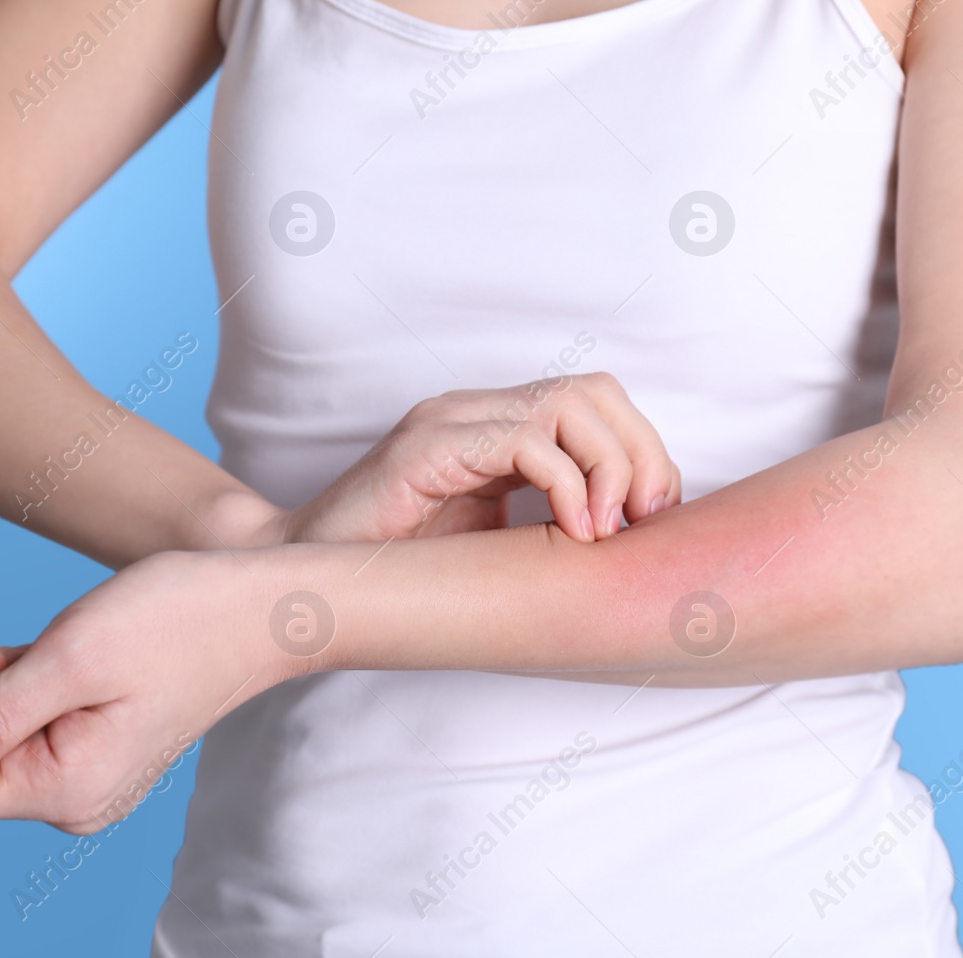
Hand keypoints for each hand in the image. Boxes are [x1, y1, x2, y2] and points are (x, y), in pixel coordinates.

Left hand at [0, 552, 284, 831]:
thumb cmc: (178, 618)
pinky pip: (24, 730)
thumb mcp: (70, 657)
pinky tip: (90, 661)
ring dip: (13, 683)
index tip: (20, 672)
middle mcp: (73, 804)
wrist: (263, 607)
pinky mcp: (99, 756)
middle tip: (52, 655)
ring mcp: (89, 784)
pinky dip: (39, 683)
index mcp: (64, 791)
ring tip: (79, 652)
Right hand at [281, 372, 680, 544]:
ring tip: (605, 530)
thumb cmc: (402, 566)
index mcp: (497, 424)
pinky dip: (568, 484)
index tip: (654, 517)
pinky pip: (526, 440)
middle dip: (640, 455)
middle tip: (642, 521)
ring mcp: (452, 420)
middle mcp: (477, 409)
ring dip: (609, 467)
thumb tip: (631, 541)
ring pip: (569, 403)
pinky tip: (573, 530)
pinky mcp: (429, 446)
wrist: (309, 572)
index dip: (642, 451)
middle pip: (594, 390)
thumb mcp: (497, 541)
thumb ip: (551, 522)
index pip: (597, 399)